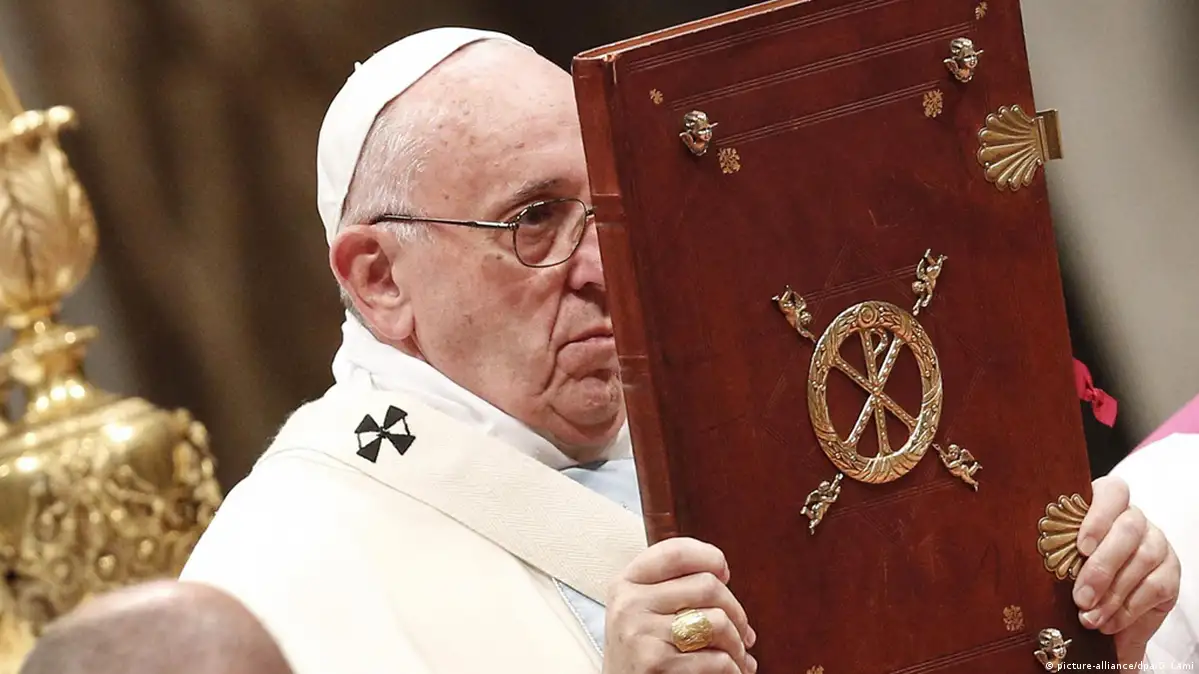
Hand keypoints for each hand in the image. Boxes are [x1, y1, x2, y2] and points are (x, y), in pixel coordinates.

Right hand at [603, 537, 756, 673]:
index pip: (676, 552)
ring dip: (738, 643)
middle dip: (737, 611)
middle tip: (744, 631)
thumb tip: (724, 576)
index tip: (725, 574)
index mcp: (626, 583)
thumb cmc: (641, 653)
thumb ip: (671, 588)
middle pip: (707, 585)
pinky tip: (731, 672)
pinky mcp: (655, 663)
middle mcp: (629, 604)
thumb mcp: (642, 611)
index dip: (710, 557)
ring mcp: (640, 633)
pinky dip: (733, 669)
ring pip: (717, 622)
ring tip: (739, 655)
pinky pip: (716, 659)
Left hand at [1073, 475, 1180, 664]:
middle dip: (1102, 566)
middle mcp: (1135, 519)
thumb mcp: (1059, 557)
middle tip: (1080, 597)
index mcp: (1105, 504)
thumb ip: (1054, 550)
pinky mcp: (1170, 573)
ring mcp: (1156, 543)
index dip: (1098, 516)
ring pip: (1142, 559)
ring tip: (1089, 616)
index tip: (1080, 546)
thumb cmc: (1071, 572)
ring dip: (1112, 594)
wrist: (1102, 607)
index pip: (1112, 491)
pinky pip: (1155, 587)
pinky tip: (1108, 622)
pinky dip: (1128, 609)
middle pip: (1128, 529)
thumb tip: (1023, 562)